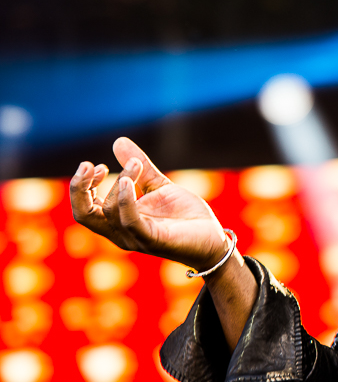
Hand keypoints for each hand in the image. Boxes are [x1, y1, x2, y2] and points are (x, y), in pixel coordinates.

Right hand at [70, 137, 229, 270]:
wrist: (213, 238)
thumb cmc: (185, 216)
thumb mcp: (159, 186)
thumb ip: (140, 167)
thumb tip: (118, 141)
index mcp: (118, 219)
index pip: (84, 208)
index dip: (82, 185)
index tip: (96, 165)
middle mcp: (121, 231)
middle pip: (83, 215)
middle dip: (80, 188)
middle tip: (89, 165)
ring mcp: (135, 237)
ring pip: (109, 213)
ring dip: (119, 183)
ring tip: (136, 165)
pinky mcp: (153, 239)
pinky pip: (130, 221)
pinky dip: (125, 200)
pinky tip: (127, 181)